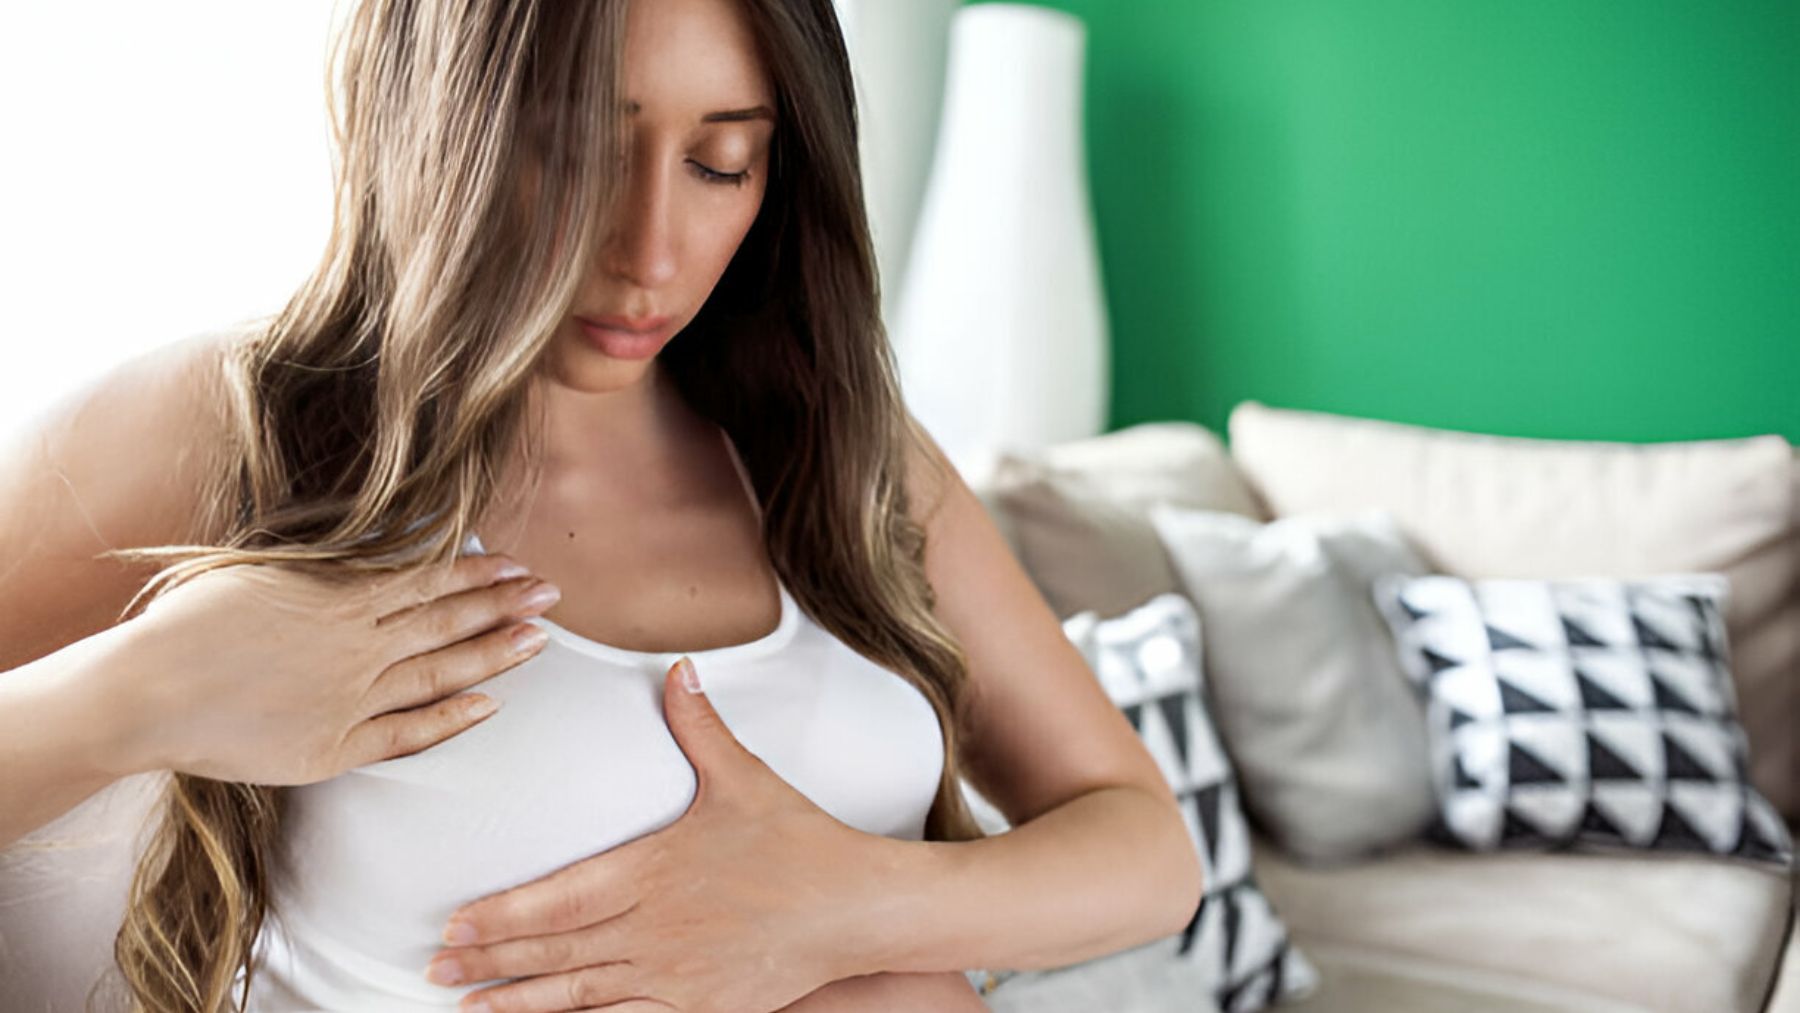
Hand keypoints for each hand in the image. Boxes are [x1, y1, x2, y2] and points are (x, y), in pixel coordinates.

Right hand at [109, 549, 560, 782]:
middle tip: (552, 594)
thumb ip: (323, 562)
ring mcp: (352, 697)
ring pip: (441, 672)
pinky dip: (452, 718)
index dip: (480, 574)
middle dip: (506, 605)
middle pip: (448, 620)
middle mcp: (358, 645)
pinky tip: (488, 706)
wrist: (146, 692)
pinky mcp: (337, 747)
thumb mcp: (262, 568)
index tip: (518, 566)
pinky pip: (409, 732)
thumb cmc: (189, 623)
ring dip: (495, 655)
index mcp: (340, 596)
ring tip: (538, 640)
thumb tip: (370, 543)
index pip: (430, 580)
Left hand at [426, 656, 883, 1012]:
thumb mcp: (745, 777)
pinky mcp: (699, 1007)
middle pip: (555, 949)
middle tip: (436, 965)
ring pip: (580, 991)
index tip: (455, 921)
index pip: (559, 898)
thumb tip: (678, 671)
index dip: (502, 914)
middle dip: (490, 959)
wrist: (858, 909)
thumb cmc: (800, 841)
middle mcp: (656, 925)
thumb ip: (699, 726)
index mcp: (656, 868)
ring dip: (519, 999)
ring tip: (469, 1004)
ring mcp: (676, 973)